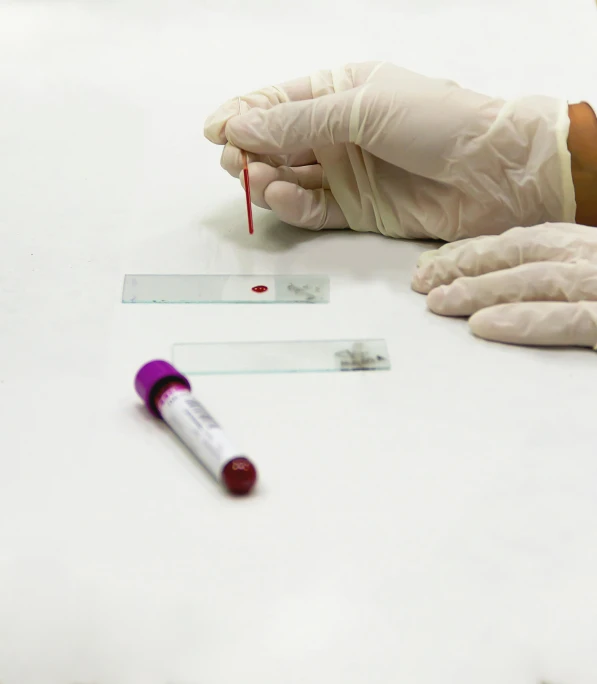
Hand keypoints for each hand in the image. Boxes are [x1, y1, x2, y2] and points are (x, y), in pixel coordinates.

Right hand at [204, 62, 575, 240]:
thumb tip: (239, 128)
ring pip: (289, 177)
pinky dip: (292, 205)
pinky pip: (311, 208)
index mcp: (340, 92)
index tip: (214, 132)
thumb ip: (297, 121)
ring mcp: (346, 172)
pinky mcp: (356, 209)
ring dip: (266, 179)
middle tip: (235, 164)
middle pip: (276, 143)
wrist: (492, 173)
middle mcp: (338, 132)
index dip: (242, 116)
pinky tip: (283, 197)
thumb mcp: (361, 108)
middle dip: (250, 152)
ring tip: (259, 180)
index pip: (276, 103)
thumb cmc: (437, 122)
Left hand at [411, 222, 596, 348]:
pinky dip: (524, 320)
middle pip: (519, 253)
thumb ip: (561, 272)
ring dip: (481, 289)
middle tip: (422, 280)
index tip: (436, 261)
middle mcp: (590, 257)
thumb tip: (505, 280)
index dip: (476, 251)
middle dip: (465, 265)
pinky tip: (482, 325)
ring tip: (438, 301)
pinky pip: (569, 319)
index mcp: (585, 245)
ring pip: (533, 281)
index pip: (523, 243)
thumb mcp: (593, 271)